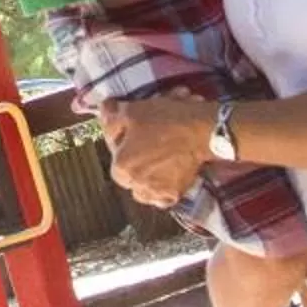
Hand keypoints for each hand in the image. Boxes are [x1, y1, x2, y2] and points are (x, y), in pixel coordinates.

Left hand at [101, 96, 217, 206]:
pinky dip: (162, 183)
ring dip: (147, 171)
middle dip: (135, 153)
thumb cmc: (166, 121)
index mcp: (120, 167)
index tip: (135, 127)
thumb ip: (111, 115)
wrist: (203, 133)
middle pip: (129, 168)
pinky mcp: (174, 196)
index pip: (114, 151)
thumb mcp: (132, 111)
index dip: (123, 136)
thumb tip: (103, 112)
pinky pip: (161, 193)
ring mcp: (155, 193)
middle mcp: (134, 186)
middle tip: (149, 138)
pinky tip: (168, 168)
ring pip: (143, 183)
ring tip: (159, 154)